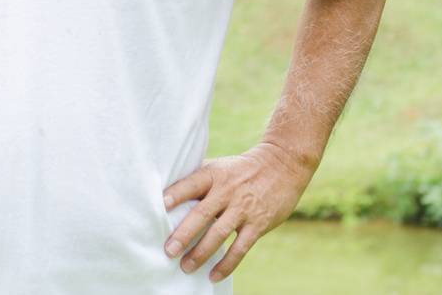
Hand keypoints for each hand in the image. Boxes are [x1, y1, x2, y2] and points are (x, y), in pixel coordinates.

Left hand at [162, 141, 316, 282]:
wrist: (282, 165)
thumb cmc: (241, 169)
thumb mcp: (220, 166)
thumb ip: (198, 180)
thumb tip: (168, 195)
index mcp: (214, 174)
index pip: (191, 184)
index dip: (175, 195)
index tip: (159, 206)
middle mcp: (227, 191)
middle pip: (201, 214)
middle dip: (184, 234)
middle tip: (168, 251)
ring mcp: (243, 209)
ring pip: (219, 234)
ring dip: (201, 252)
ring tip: (185, 267)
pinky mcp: (258, 224)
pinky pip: (240, 248)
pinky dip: (227, 264)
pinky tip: (213, 275)